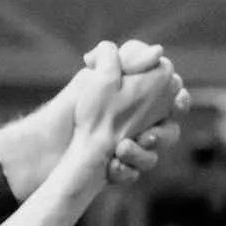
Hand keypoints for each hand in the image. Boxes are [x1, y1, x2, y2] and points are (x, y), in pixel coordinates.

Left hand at [63, 41, 179, 187]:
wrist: (46, 143)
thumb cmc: (73, 105)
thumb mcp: (97, 77)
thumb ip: (125, 61)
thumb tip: (158, 51)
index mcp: (143, 102)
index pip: (174, 101)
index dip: (179, 101)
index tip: (174, 101)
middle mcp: (141, 127)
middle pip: (170, 133)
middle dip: (163, 135)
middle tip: (149, 135)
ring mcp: (130, 150)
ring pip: (152, 158)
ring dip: (141, 155)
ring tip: (122, 149)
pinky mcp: (117, 170)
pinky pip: (131, 174)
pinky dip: (123, 171)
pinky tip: (111, 167)